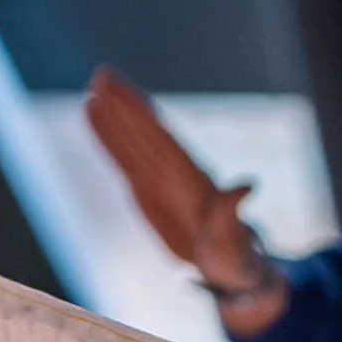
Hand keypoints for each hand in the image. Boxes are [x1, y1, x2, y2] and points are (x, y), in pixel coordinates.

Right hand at [80, 71, 284, 324]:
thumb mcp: (234, 238)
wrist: (226, 267)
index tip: (129, 92)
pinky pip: (123, 158)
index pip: (163, 141)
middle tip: (103, 74)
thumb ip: (233, 213)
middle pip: (145, 133)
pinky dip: (107, 136)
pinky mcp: (146, 188)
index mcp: (192, 179)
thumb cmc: (233, 255)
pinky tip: (92, 110)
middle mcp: (174, 172)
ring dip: (113, 114)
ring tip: (95, 83)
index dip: (146, 117)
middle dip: (125, 105)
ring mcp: (159, 178)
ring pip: (132, 141)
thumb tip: (248, 186)